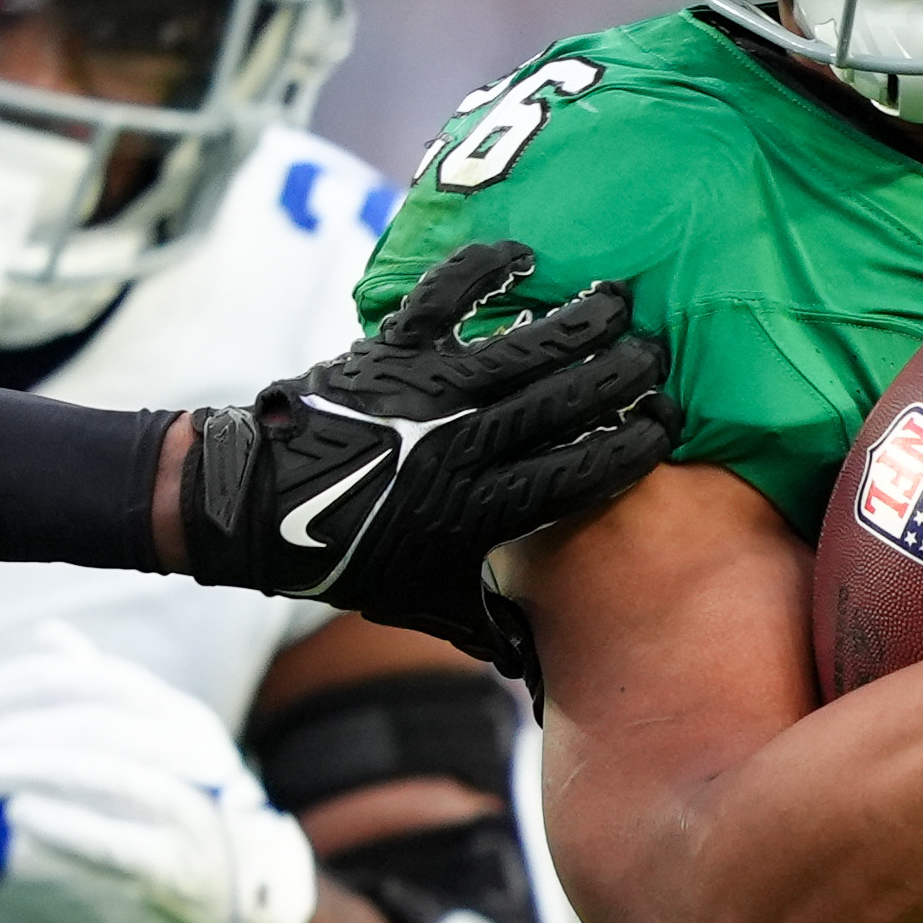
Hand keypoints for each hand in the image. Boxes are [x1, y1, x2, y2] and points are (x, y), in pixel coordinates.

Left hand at [0, 643, 319, 922]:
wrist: (248, 891)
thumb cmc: (184, 804)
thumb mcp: (153, 741)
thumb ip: (101, 690)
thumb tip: (48, 633)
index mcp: (184, 718)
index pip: (107, 680)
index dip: (38, 679)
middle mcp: (195, 757)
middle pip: (101, 726)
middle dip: (25, 733)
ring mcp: (190, 811)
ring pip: (107, 775)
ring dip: (34, 771)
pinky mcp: (175, 867)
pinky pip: (110, 840)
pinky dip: (60, 823)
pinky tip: (18, 814)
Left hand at [177, 239, 672, 674]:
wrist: (257, 511)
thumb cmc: (345, 558)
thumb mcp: (420, 602)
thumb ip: (483, 625)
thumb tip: (532, 664)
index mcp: (479, 510)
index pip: (576, 475)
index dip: (628, 450)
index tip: (665, 431)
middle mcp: (462, 444)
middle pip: (564, 402)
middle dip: (622, 376)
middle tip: (657, 358)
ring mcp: (428, 390)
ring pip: (523, 345)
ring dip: (579, 319)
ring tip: (620, 302)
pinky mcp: (391, 349)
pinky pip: (447, 296)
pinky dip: (483, 270)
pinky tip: (523, 259)